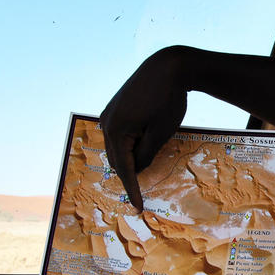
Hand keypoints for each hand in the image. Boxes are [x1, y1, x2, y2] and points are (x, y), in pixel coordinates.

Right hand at [100, 47, 188, 209]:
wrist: (168, 67)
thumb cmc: (168, 100)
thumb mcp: (161, 133)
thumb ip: (146, 155)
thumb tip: (137, 169)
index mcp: (115, 131)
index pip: (124, 169)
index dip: (132, 190)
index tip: (138, 207)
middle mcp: (106, 123)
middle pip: (118, 159)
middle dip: (130, 175)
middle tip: (141, 195)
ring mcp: (109, 114)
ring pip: (118, 147)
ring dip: (130, 160)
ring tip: (143, 174)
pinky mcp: (116, 107)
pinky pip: (120, 134)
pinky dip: (129, 145)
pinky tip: (140, 151)